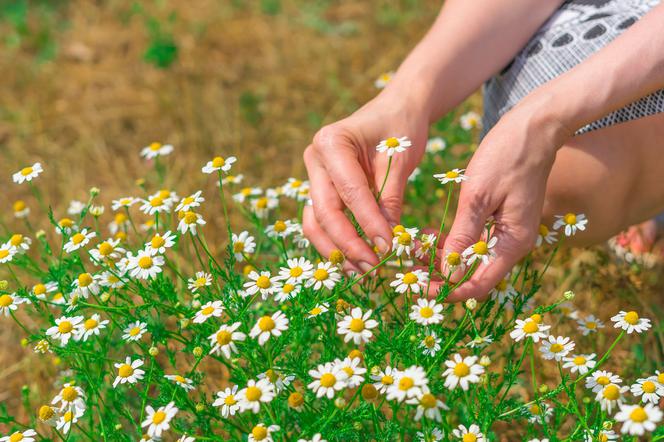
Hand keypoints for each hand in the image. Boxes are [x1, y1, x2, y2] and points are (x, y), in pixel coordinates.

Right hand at [303, 92, 429, 272]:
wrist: (396, 109)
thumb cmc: (401, 127)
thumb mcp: (400, 158)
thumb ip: (389, 197)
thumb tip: (386, 242)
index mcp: (332, 142)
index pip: (349, 192)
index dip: (367, 224)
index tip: (388, 249)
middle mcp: (315, 159)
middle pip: (323, 211)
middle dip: (347, 244)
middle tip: (372, 268)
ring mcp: (314, 175)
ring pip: (315, 221)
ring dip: (336, 249)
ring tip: (361, 271)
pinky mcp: (320, 189)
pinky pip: (322, 221)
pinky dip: (336, 242)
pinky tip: (354, 260)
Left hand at [429, 102, 570, 300]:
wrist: (535, 126)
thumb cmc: (507, 155)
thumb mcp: (478, 195)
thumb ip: (463, 234)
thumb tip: (448, 270)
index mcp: (513, 242)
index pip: (479, 284)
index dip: (449, 291)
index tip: (420, 289)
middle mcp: (513, 244)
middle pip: (474, 274)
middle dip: (441, 277)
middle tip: (409, 272)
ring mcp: (508, 232)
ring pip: (472, 259)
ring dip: (443, 260)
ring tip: (412, 255)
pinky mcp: (501, 220)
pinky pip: (474, 241)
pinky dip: (452, 243)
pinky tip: (428, 237)